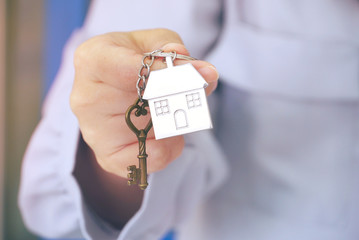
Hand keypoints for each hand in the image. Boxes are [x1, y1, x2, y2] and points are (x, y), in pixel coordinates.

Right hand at [70, 29, 218, 177]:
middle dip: (176, 98)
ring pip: (149, 132)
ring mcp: (94, 131)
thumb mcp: (156, 43)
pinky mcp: (108, 156)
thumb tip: (203, 72)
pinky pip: (148, 160)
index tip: (191, 74)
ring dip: (174, 122)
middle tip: (194, 93)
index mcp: (93, 59)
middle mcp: (86, 97)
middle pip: (140, 103)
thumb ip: (176, 53)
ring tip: (176, 109)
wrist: (119, 84)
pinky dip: (169, 147)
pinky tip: (169, 132)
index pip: (125, 69)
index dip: (161, 73)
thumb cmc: (136, 59)